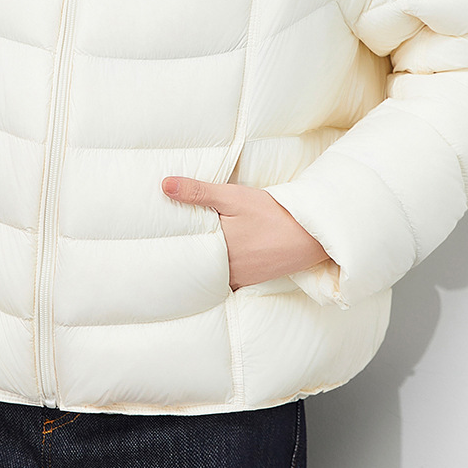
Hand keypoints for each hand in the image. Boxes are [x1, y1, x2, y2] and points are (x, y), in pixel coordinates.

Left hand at [161, 175, 332, 289]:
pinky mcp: (251, 280)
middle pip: (196, 265)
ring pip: (210, 275)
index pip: (183, 248)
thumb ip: (198, 192)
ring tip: (184, 255)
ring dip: (200, 266)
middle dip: (182, 257)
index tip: (156, 236)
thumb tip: (164, 186)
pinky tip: (214, 263)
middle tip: (163, 250)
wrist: (311, 234)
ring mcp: (239, 277)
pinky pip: (226, 281)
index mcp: (217, 248)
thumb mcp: (233, 197)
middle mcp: (225, 269)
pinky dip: (217, 274)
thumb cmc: (272, 213)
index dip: (169, 244)